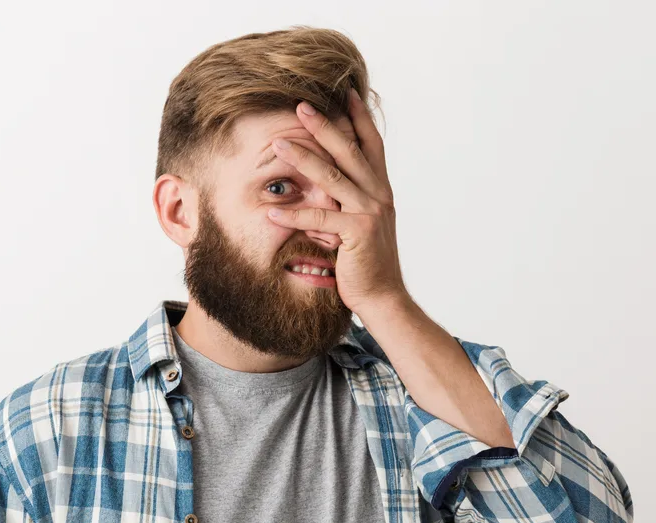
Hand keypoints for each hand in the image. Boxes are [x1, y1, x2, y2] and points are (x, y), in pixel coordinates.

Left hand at [266, 87, 408, 318]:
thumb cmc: (366, 263)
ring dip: (303, 158)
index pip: (371, 144)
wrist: (383, 296)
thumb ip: (348, 201)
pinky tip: (272, 212)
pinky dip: (295, 216)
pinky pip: (320, 219)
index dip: (359, 117)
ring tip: (279, 143)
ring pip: (333, 177)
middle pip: (350, 151)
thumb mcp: (359, 224)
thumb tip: (326, 185)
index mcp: (380, 189)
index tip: (345, 92)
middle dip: (325, 126)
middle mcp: (378, 195)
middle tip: (301, 105)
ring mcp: (370, 212)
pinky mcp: (358, 234)